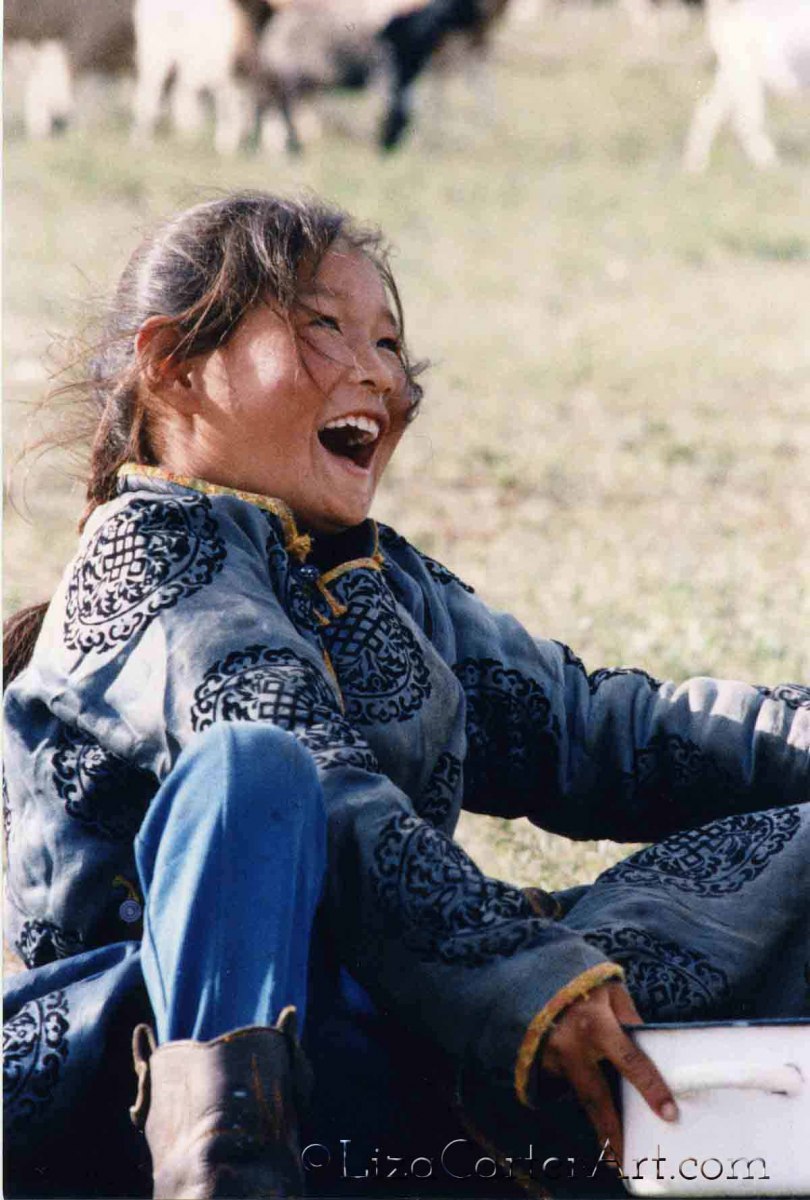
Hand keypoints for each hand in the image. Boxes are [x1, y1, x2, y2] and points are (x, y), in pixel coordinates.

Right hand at [540, 981, 677, 1164]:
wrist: (537, 974)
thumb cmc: (583, 982)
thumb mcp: (612, 991)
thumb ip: (630, 1019)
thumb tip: (651, 1048)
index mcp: (596, 1025)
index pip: (630, 1062)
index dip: (651, 1088)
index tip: (669, 1114)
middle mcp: (573, 1046)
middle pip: (596, 1099)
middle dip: (611, 1133)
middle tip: (624, 1162)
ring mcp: (554, 1057)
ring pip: (580, 1098)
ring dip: (597, 1125)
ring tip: (613, 1154)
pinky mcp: (543, 1061)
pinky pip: (567, 1084)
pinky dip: (583, 1098)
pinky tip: (596, 1114)